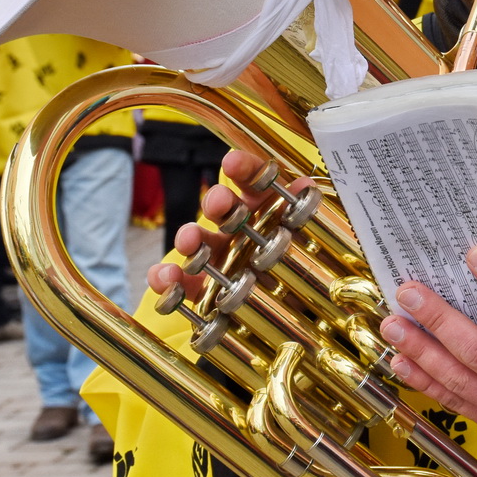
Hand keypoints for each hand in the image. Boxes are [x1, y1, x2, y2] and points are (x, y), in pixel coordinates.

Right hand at [146, 150, 312, 303]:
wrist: (298, 314)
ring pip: (197, 242)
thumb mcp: (310, 238)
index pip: (255, 180)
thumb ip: (305, 212)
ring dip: (189, 237)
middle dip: (217, 202)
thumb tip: (304, 184)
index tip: (232, 162)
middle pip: (223, 208)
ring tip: (189, 241)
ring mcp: (218, 258)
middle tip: (217, 203)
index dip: (245, 169)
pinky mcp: (203, 290)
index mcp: (267, 210)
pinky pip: (181, 283)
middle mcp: (239, 230)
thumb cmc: (302, 265)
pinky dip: (167, 280)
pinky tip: (166, 279)